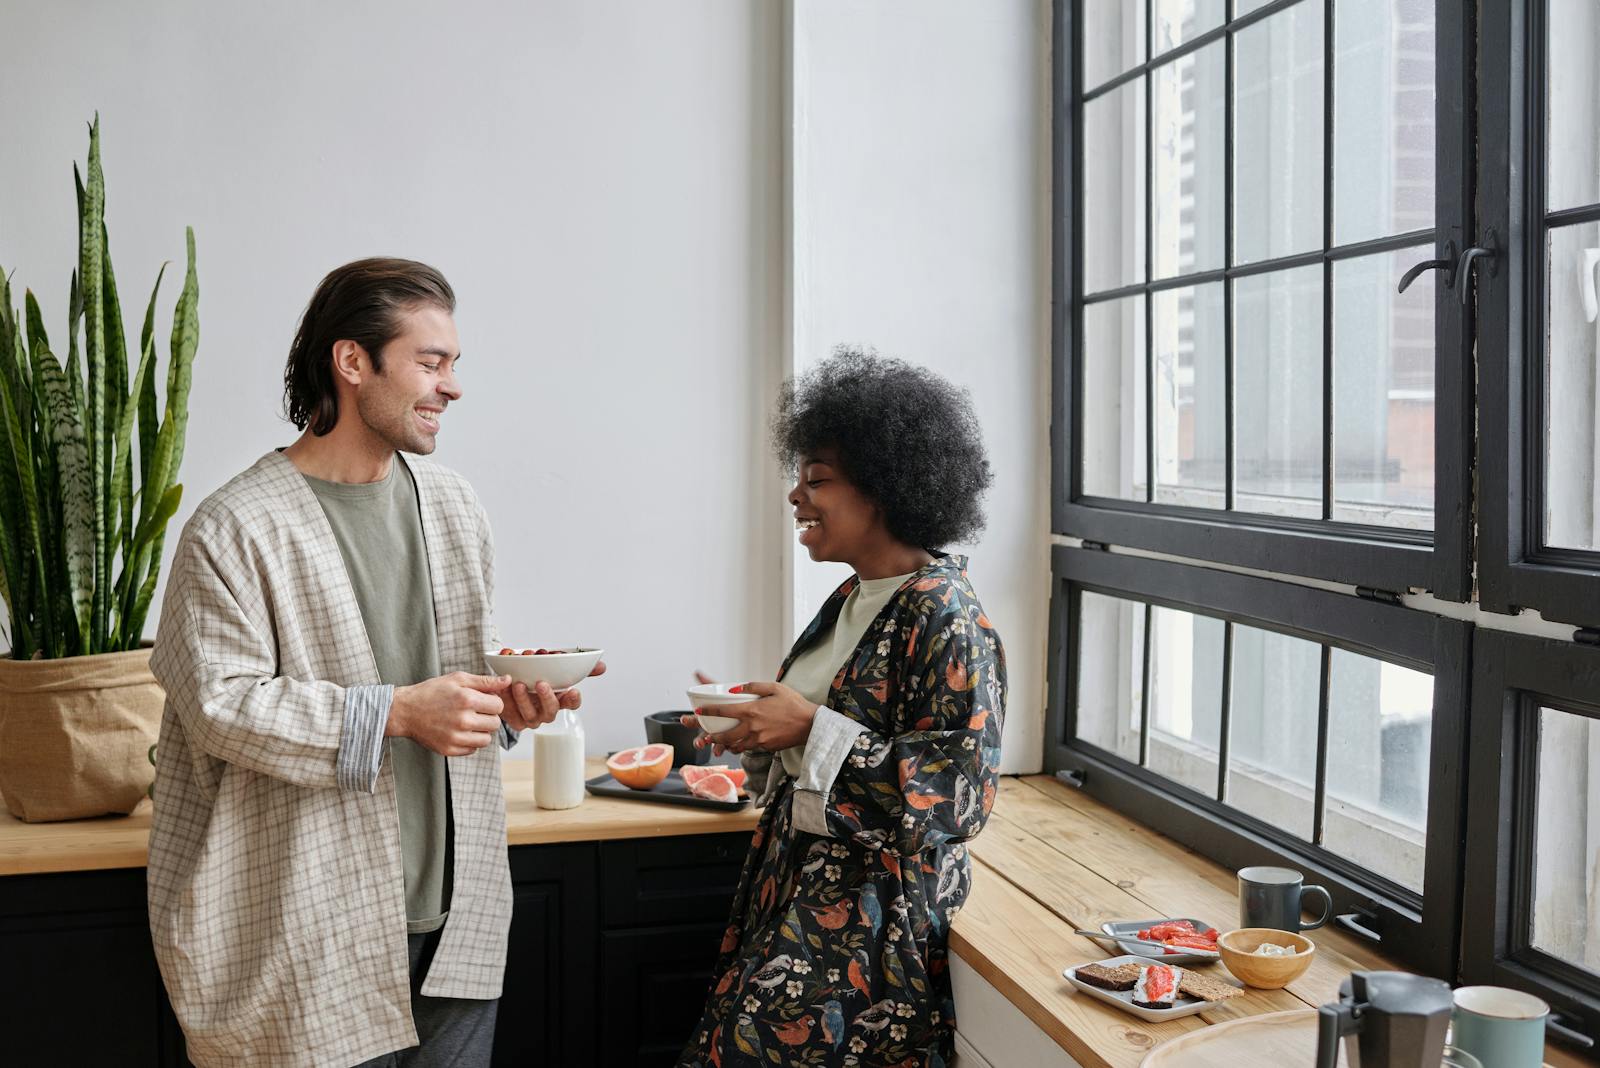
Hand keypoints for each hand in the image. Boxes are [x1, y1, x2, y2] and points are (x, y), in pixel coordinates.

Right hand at [389, 672, 511, 755]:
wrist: (405, 710)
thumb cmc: (432, 691)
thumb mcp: (458, 679)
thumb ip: (485, 681)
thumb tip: (508, 680)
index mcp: (467, 699)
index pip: (499, 705)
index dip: (493, 702)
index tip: (482, 701)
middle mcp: (463, 720)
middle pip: (495, 723)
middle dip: (488, 716)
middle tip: (474, 711)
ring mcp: (456, 737)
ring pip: (487, 739)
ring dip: (481, 731)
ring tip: (468, 722)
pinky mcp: (449, 750)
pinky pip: (473, 749)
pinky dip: (470, 742)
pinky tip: (459, 731)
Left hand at [500, 659, 607, 731]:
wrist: (509, 684)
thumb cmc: (535, 676)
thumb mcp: (553, 668)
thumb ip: (576, 666)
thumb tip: (602, 666)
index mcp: (559, 699)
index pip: (572, 703)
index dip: (574, 699)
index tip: (573, 690)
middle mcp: (546, 711)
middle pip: (551, 711)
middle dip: (546, 697)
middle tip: (541, 683)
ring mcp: (529, 717)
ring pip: (528, 714)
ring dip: (523, 699)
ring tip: (517, 683)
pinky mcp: (512, 719)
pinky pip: (509, 713)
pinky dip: (505, 699)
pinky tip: (503, 686)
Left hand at [680, 681, 816, 754]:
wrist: (811, 724)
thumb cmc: (793, 703)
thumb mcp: (774, 687)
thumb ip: (752, 686)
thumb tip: (734, 689)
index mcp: (752, 710)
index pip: (723, 711)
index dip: (708, 711)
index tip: (697, 711)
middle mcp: (752, 727)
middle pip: (725, 735)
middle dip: (712, 736)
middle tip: (706, 735)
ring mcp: (759, 739)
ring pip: (735, 746)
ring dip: (726, 744)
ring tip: (720, 742)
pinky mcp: (765, 747)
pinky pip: (749, 748)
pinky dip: (742, 747)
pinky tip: (740, 743)